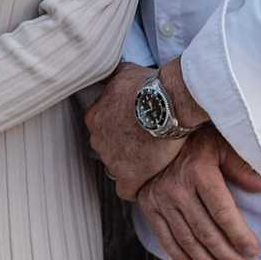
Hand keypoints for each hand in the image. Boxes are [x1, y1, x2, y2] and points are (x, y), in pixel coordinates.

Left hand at [83, 62, 183, 198]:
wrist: (166, 104)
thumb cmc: (148, 86)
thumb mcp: (124, 72)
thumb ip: (112, 75)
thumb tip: (106, 69)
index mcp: (94, 118)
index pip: (102, 130)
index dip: (120, 131)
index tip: (135, 129)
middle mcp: (97, 140)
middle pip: (109, 150)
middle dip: (125, 148)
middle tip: (146, 143)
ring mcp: (111, 160)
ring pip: (119, 169)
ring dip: (133, 165)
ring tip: (154, 158)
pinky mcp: (128, 177)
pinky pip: (127, 190)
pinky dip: (137, 186)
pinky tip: (149, 180)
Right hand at [135, 126, 260, 259]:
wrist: (155, 131)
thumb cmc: (195, 140)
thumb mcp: (222, 145)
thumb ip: (243, 167)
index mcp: (199, 172)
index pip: (224, 213)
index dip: (240, 236)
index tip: (254, 251)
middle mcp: (177, 188)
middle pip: (206, 232)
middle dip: (228, 255)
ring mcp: (160, 199)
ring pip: (187, 240)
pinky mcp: (148, 206)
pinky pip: (165, 238)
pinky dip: (180, 256)